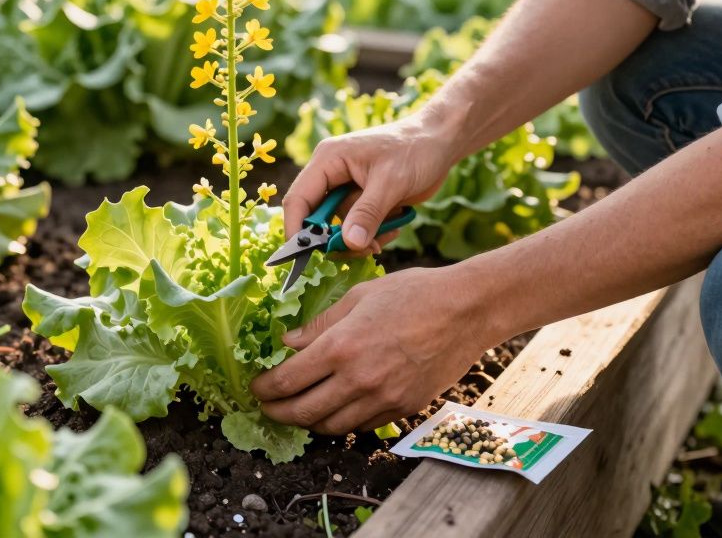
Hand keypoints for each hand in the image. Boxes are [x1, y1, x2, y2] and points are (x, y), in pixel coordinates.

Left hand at [251, 266, 495, 434]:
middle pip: (303, 413)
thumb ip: (319, 325)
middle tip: (268, 407)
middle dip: (278, 413)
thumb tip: (288, 343)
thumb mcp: (358, 297)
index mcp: (341, 347)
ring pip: (331, 427)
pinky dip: (342, 422)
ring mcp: (382, 399)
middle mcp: (358, 379)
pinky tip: (336, 408)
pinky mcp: (403, 409)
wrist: (466, 310)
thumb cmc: (413, 294)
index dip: (264, 389)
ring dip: (309, 422)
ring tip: (299, 410)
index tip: (256, 388)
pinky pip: (362, 426)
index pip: (287, 381)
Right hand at [285, 115, 454, 251]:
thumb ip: (367, 213)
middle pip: (317, 218)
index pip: (299, 199)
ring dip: (361, 238)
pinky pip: (358, 226)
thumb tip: (349, 243)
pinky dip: (373, 234)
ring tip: (387, 234)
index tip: (305, 256)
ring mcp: (347, 188)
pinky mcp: (363, 200)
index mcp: (328, 160)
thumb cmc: (415, 149)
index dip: (297, 230)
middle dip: (337, 238)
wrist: (441, 142)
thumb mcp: (391, 182)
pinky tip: (394, 228)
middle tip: (362, 249)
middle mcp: (331, 174)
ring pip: (340, 226)